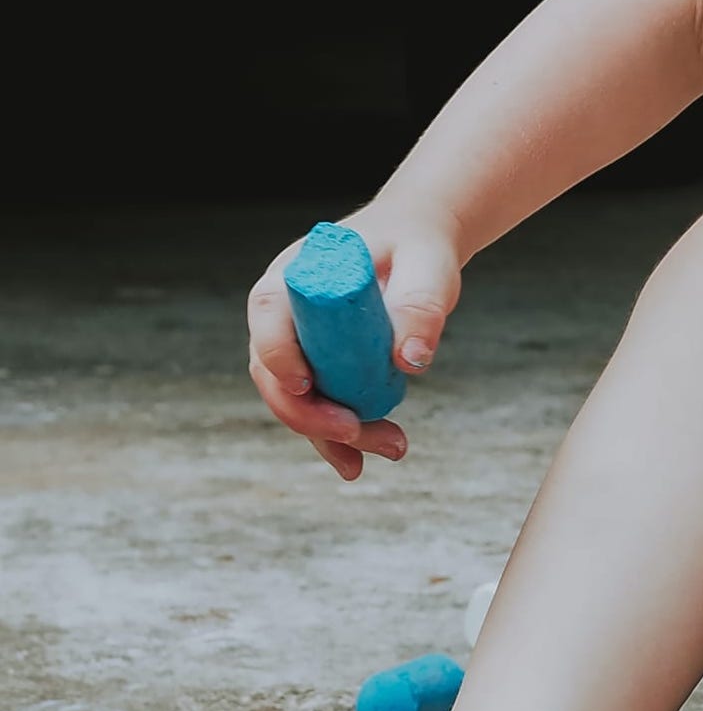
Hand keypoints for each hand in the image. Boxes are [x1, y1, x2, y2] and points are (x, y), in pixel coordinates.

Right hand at [246, 211, 462, 479]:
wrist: (419, 248)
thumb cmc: (417, 246)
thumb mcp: (427, 266)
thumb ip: (420, 305)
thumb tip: (411, 361)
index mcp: (295, 277)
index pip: (268, 316)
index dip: (277, 355)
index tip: (305, 386)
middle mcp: (285, 315)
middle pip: (273, 373)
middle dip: (309, 413)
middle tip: (357, 433)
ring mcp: (300, 346)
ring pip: (297, 402)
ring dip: (333, 435)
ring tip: (391, 448)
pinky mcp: (322, 370)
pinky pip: (319, 409)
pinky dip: (338, 439)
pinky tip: (360, 463)